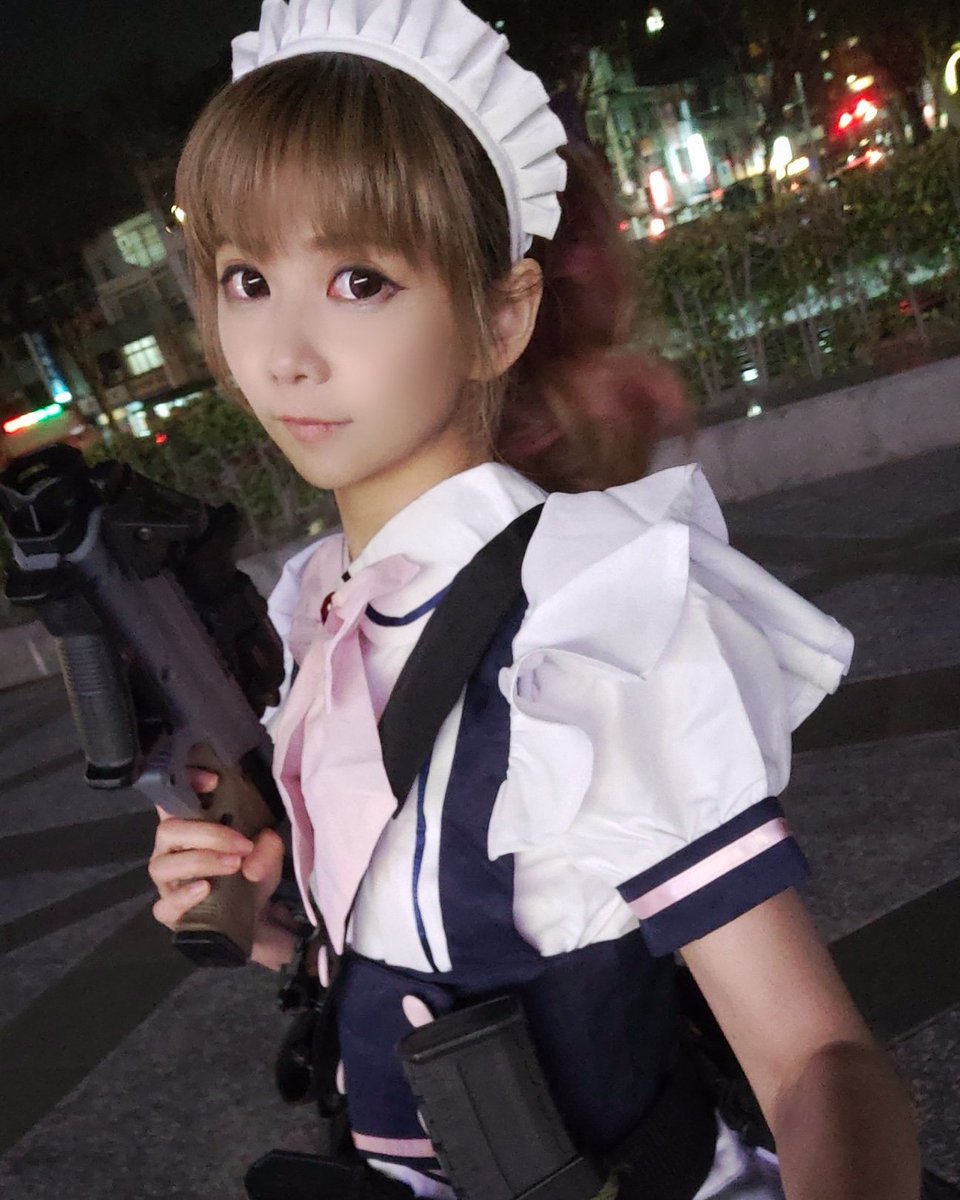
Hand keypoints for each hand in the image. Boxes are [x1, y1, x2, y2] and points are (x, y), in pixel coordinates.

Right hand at [148, 767, 294, 969]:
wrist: (258, 917)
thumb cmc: (251, 872)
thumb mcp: (267, 853)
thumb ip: (266, 845)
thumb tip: (251, 855)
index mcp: (189, 826)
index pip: (173, 797)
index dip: (185, 783)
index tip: (213, 781)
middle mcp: (170, 849)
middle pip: (169, 830)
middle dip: (208, 834)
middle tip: (242, 845)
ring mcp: (167, 882)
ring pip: (164, 865)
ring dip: (201, 861)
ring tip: (233, 866)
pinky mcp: (169, 912)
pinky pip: (164, 905)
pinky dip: (184, 897)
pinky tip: (205, 890)